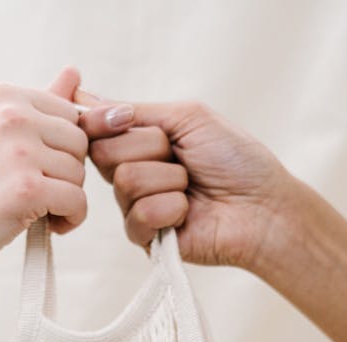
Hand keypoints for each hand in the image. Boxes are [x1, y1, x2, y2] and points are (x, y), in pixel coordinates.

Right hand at [0, 69, 132, 281]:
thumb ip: (36, 109)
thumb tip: (74, 72)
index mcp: (1, 95)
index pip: (67, 113)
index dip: (60, 149)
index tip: (38, 170)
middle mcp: (10, 115)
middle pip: (78, 140)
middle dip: (67, 172)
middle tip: (40, 193)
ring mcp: (19, 151)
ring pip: (79, 171)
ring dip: (68, 198)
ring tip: (39, 210)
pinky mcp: (27, 188)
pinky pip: (77, 201)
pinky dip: (72, 219)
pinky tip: (52, 225)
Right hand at [75, 90, 293, 272]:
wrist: (262, 208)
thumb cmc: (236, 160)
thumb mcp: (187, 118)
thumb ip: (136, 110)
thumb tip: (84, 96)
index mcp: (139, 143)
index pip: (96, 129)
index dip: (102, 121)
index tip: (126, 118)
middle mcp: (132, 174)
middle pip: (103, 153)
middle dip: (150, 147)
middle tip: (181, 157)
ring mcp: (136, 207)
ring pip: (124, 181)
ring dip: (168, 178)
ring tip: (191, 187)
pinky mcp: (145, 238)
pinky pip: (138, 215)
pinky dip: (171, 208)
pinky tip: (189, 212)